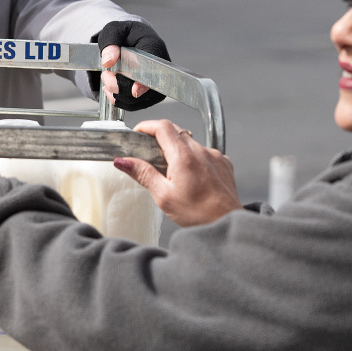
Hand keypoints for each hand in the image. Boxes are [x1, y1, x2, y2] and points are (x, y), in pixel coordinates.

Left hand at [89, 21, 168, 110]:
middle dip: (120, 87)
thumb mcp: (113, 30)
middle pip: (145, 89)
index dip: (145, 82)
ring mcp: (158, 83)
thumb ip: (110, 42)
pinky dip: (120, 100)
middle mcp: (161, 67)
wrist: (130, 40)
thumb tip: (108, 61)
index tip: (134, 90)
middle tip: (105, 76)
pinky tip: (111, 89)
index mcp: (154, 47)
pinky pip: (136, 105)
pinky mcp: (152, 94)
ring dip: (117, 94)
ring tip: (107, 79)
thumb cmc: (123, 34)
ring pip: (139, 100)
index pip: (154, 68)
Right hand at [113, 119, 241, 226]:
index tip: (137, 134)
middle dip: (160, 137)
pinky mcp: (223, 163)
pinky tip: (191, 176)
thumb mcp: (163, 196)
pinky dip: (193, 157)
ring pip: (191, 141)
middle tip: (149, 153)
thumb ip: (143, 174)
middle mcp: (201, 151)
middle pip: (176, 131)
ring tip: (170, 170)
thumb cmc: (198, 214)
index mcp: (184, 156)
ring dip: (177, 148)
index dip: (147, 127)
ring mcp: (214, 155)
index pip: (162, 126)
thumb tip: (123, 161)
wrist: (227, 224)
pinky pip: (204, 152)